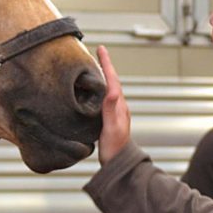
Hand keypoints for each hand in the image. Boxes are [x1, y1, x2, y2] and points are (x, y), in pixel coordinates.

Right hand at [96, 45, 131, 163]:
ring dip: (103, 74)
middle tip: (98, 52)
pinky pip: (105, 96)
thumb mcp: (111, 129)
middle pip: (112, 80)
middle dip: (105, 65)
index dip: (107, 63)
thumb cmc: (114, 148)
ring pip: (109, 87)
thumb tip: (113, 90)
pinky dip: (100, 86)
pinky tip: (93, 88)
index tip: (100, 49)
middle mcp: (118, 107)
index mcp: (119, 106)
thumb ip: (111, 110)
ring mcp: (115, 112)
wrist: (118, 164)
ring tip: (95, 64)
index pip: (113, 80)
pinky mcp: (109, 117)